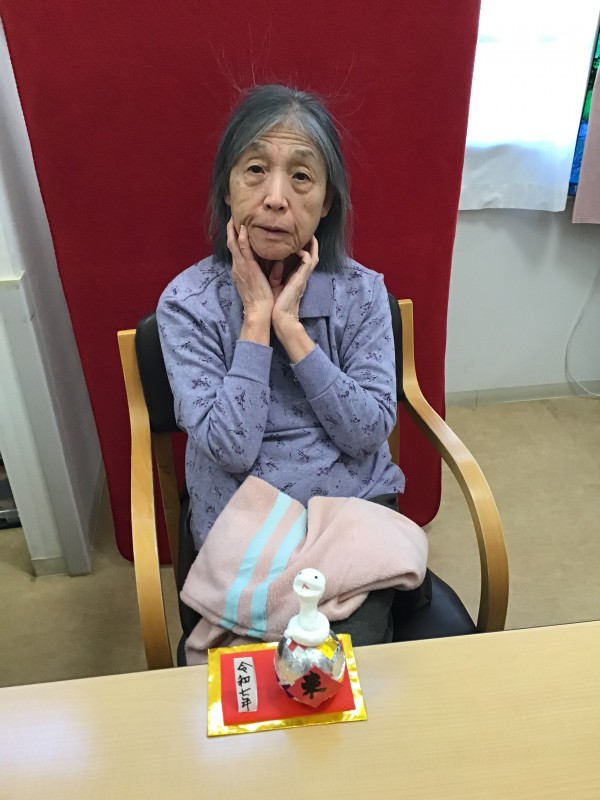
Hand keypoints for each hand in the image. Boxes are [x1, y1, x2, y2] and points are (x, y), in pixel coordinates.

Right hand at [227, 219, 273, 321]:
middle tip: (232, 217)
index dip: (234, 237)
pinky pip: (243, 250)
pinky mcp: (248, 268)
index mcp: (240, 270)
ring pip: (233, 244)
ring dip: (233, 230)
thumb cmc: (260, 299)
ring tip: (234, 217)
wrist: (258, 311)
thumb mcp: (258, 282)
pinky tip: (242, 228)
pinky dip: (241, 238)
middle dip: (230, 230)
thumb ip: (259, 270)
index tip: (236, 226)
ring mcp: (241, 267)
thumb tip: (269, 261)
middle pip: (231, 244)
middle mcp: (237, 267)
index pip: (235, 250)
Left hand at [271, 237, 318, 362]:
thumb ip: (275, 272)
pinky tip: (298, 248)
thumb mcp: (274, 283)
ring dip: (312, 244)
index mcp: (295, 275)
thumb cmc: (275, 303)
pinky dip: (304, 252)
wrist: (279, 317)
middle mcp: (301, 274)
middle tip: (307, 230)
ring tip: (308, 233)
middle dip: (311, 242)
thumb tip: (273, 262)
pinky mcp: (302, 278)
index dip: (302, 246)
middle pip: (312, 253)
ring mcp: (303, 276)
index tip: (296, 236)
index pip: (302, 257)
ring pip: (313, 255)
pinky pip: (307, 261)